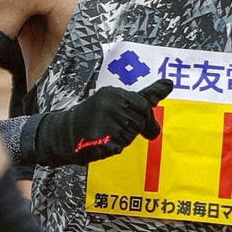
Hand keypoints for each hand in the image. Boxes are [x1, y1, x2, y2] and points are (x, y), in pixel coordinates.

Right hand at [34, 78, 172, 166]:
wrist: (63, 134)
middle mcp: (113, 104)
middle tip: (123, 130)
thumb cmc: (88, 120)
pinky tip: (103, 142)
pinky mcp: (106, 137)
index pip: (142, 99)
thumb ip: (133, 108)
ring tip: (106, 133)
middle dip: (140, 126)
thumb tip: (156, 121)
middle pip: (142, 117)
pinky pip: (121, 145)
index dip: (157, 92)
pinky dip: (114, 147)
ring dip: (125, 137)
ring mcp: (110, 120)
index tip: (169, 84)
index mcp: (113, 94)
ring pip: (134, 132)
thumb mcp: (108, 105)